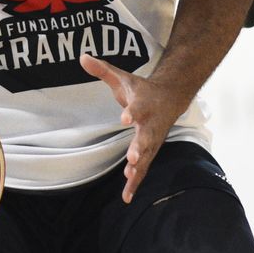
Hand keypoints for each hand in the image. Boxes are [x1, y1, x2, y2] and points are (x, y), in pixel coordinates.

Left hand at [80, 54, 184, 202]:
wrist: (171, 98)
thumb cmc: (142, 89)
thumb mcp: (123, 76)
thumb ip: (102, 69)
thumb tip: (81, 57)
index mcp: (143, 104)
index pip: (138, 107)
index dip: (132, 112)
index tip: (125, 117)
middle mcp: (150, 124)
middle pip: (146, 137)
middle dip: (139, 147)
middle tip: (132, 158)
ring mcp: (152, 139)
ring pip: (147, 156)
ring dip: (139, 168)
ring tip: (129, 178)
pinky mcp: (151, 151)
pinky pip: (144, 168)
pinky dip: (136, 181)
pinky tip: (127, 195)